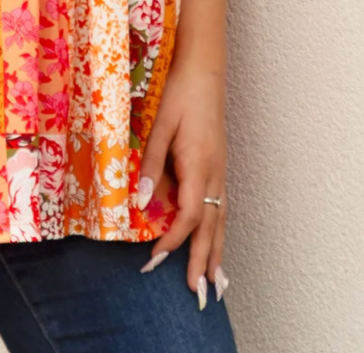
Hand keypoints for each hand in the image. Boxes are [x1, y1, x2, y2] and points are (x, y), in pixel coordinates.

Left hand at [137, 59, 228, 306]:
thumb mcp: (160, 126)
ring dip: (216, 250)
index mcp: (199, 164)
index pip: (189, 215)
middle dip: (202, 259)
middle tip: (198, 293)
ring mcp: (220, 168)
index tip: (156, 258)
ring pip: (221, 218)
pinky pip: (221, 205)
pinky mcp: (219, 163)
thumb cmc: (179, 94)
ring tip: (214, 281)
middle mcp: (215, 172)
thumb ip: (152, 164)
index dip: (174, 239)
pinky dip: (219, 229)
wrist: (203, 70)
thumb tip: (141, 201)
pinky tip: (215, 240)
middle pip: (212, 226)